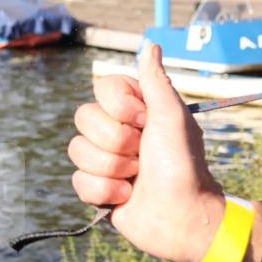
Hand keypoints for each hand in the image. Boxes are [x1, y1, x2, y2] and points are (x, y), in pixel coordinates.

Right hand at [68, 45, 225, 261]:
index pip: (102, 87)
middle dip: (116, 141)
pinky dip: (105, 190)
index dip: (120, 107)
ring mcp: (104, 159)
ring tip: (136, 179)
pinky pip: (78, 180)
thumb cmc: (183, 165)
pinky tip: (126, 196)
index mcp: (134, 110)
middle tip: (143, 154)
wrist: (182, 216)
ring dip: (112, 168)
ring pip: (77, 150)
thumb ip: (155, 81)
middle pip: (84, 118)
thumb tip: (151, 45)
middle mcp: (116, 131)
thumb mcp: (172, 117)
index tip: (145, 121)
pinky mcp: (96, 188)